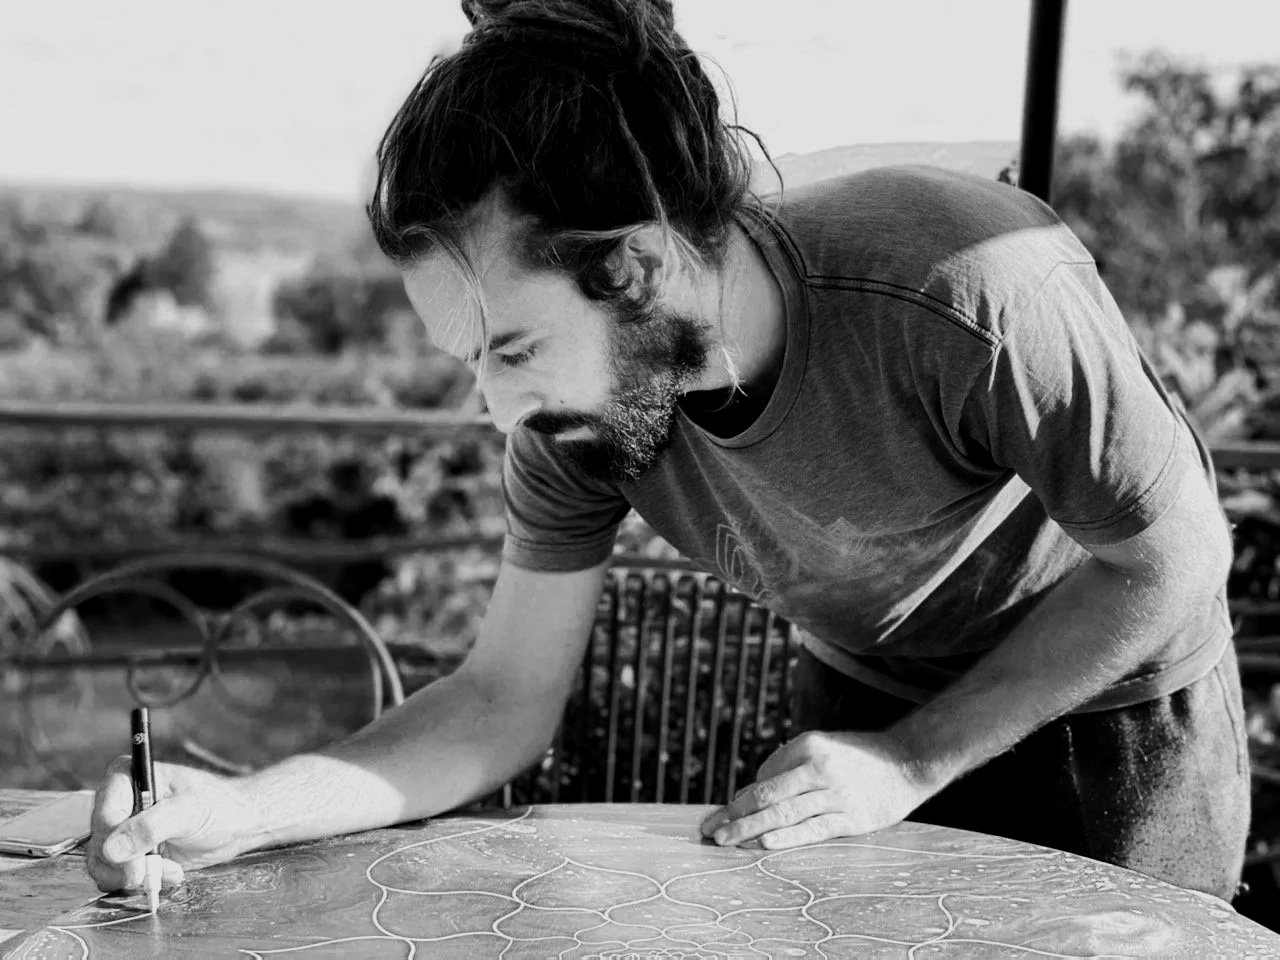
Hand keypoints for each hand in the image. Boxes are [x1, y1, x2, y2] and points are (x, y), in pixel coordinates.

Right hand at [87, 755, 257, 892]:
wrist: (235, 824)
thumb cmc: (217, 805)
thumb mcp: (189, 811)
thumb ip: (151, 826)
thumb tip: (111, 849)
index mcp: (127, 777)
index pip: (104, 816)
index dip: (114, 845)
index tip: (136, 867)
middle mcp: (117, 802)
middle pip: (98, 844)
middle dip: (127, 866)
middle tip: (156, 872)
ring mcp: (121, 830)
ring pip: (102, 865)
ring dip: (135, 877)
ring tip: (170, 870)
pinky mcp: (128, 853)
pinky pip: (116, 876)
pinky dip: (140, 882)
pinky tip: (168, 873)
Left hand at [699, 730, 939, 849]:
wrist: (909, 761)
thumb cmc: (858, 759)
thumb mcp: (822, 751)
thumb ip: (787, 770)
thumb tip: (745, 795)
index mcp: (808, 745)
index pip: (764, 776)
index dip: (741, 798)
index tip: (720, 815)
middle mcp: (819, 766)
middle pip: (767, 794)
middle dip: (735, 814)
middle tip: (710, 830)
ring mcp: (836, 792)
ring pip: (784, 812)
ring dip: (750, 828)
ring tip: (725, 841)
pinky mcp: (852, 817)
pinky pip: (814, 828)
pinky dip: (788, 837)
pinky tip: (765, 845)